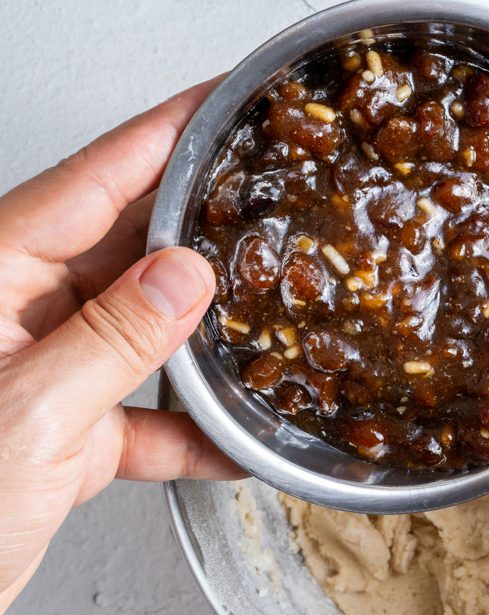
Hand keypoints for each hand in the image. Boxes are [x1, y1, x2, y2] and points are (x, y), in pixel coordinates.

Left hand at [0, 79, 242, 613]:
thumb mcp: (32, 413)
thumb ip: (115, 338)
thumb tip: (185, 274)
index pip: (90, 184)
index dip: (160, 137)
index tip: (218, 104)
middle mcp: (18, 314)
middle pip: (127, 250)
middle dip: (199, 234)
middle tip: (270, 206)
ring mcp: (45, 373)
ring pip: (146, 333)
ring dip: (207, 342)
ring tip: (271, 321)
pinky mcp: (66, 433)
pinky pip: (146, 417)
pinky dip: (193, 434)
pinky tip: (237, 445)